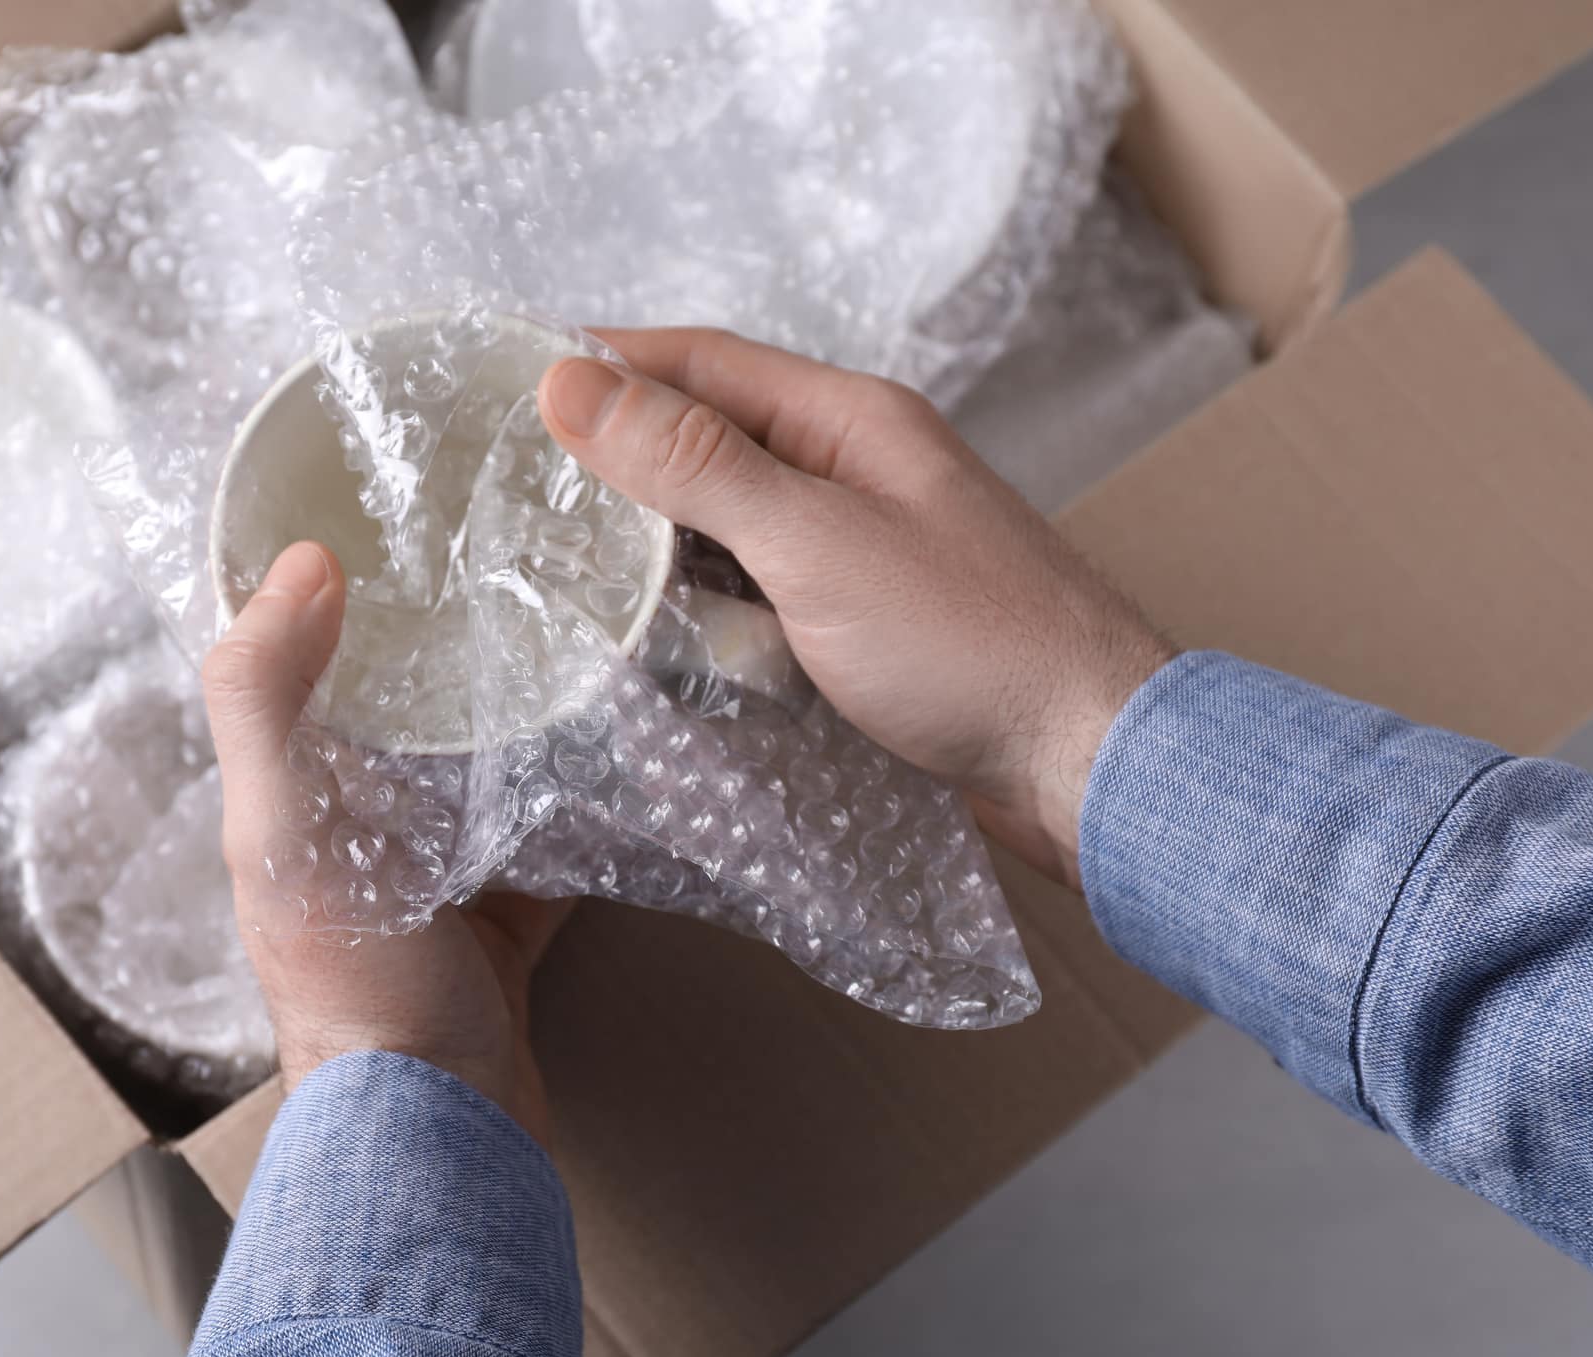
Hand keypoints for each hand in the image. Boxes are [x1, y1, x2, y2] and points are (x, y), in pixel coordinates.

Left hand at [202, 542, 567, 1140]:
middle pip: (407, 701)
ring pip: (489, 753)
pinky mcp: (516, 903)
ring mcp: (444, 864)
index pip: (301, 661)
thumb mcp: (281, 831)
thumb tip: (296, 563)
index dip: (328, 584)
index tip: (385, 499)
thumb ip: (265, 701)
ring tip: (584, 610)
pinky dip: (591, 781)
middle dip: (450, 628)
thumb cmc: (351, 983)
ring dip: (526, 697)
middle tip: (517, 540)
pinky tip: (632, 726)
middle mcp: (362, 820)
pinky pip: (559, 821)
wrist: (445, 1126)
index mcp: (295, 793)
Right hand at [539, 328, 1173, 888]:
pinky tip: (642, 632)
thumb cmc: (971, 644)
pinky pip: (756, 592)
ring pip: (726, 522)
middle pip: (707, 437)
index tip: (499, 377)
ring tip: (545, 558)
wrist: (1093, 760)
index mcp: (849, 420)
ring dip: (648, 538)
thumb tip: (573, 379)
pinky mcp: (862, 622)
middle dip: (612, 454)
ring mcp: (859, 548)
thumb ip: (695, 464)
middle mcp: (854, 468)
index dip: (601, 361)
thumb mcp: (814, 543)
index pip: (699, 360)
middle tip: (501, 483)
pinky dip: (697, 604)